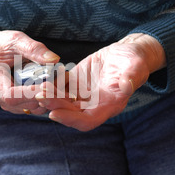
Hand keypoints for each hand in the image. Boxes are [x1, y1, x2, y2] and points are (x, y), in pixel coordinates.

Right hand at [0, 26, 59, 114]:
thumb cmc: (4, 45)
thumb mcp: (17, 40)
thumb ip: (34, 49)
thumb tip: (54, 59)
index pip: (10, 94)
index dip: (29, 93)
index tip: (47, 85)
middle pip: (22, 104)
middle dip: (43, 96)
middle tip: (62, 83)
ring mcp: (5, 103)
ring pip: (30, 109)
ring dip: (47, 99)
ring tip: (61, 83)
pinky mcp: (15, 105)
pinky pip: (33, 108)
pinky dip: (46, 100)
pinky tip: (56, 88)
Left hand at [35, 34, 165, 130]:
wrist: (127, 53)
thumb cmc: (135, 61)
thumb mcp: (136, 66)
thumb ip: (132, 77)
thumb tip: (127, 85)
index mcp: (109, 106)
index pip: (87, 120)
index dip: (70, 120)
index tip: (54, 113)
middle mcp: (93, 105)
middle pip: (70, 113)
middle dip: (55, 107)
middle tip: (41, 96)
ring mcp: (83, 95)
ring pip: (62, 102)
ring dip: (50, 97)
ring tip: (38, 87)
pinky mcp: (75, 83)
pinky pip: (60, 88)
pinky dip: (51, 86)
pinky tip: (41, 79)